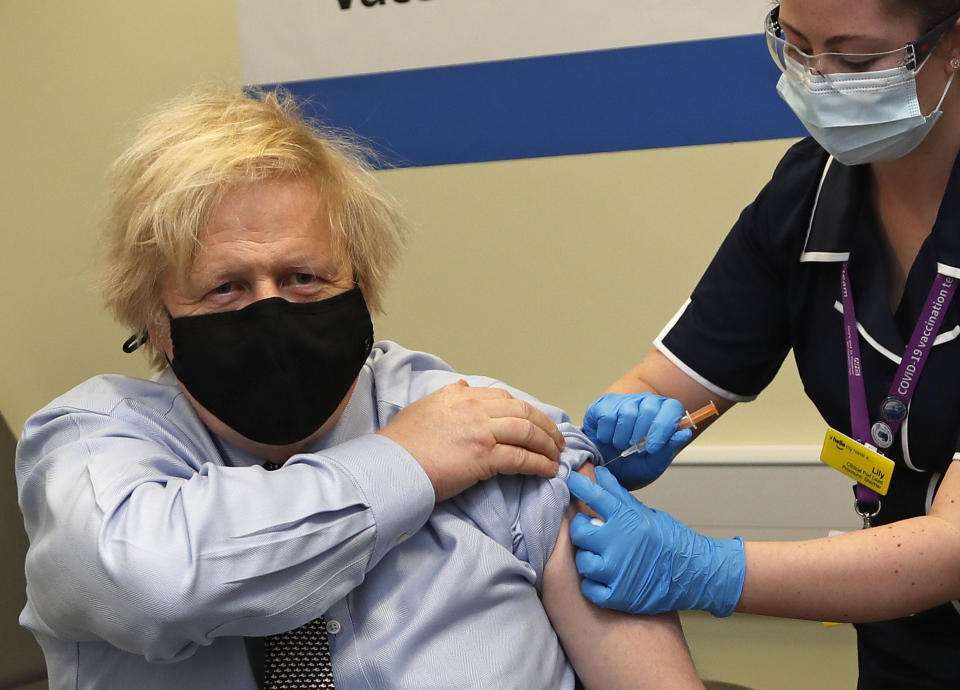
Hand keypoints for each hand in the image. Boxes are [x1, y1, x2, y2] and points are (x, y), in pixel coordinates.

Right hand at [379, 380, 565, 501]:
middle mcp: (473, 407)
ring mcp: (481, 430)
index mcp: (459, 396)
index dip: (526, 410)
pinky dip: (539, 463)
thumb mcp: (423, 408)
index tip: (535, 422)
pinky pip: (522, 457)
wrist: (391, 466)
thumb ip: (447, 397)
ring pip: (527, 431)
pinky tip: (548, 470)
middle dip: (545, 426)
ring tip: (556, 456)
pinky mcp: (484, 456)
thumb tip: (464, 388)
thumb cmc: (401, 444)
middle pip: (523, 411)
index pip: (504, 397)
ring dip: (547, 445)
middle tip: (556, 440)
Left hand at [567, 467, 744, 617]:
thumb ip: (618, 496)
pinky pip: (590, 589)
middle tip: (590, 531)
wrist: (697, 573)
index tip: (573, 481)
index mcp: (627, 520)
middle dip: (582, 530)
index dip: (579, 486)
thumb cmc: (672, 541)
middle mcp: (619, 544)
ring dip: (588, 558)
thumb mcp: (646, 513)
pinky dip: (594, 584)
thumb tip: (600, 474)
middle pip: (579, 532)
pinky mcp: (619, 596)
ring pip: (583, 562)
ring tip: (601, 556)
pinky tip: (604, 577)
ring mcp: (618, 572)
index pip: (594, 496)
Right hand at [582, 393, 691, 487]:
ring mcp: (624, 400)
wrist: (607, 468)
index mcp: (664, 413)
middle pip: (649, 408)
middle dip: (641, 434)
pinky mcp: (603, 404)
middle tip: (634, 448)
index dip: (664, 427)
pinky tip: (608, 438)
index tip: (653, 447)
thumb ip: (668, 449)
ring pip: (627, 412)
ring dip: (622, 437)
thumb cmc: (633, 464)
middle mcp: (645, 402)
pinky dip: (606, 434)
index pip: (672, 408)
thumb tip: (684, 433)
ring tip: (620, 445)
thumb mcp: (653, 463)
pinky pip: (607, 415)